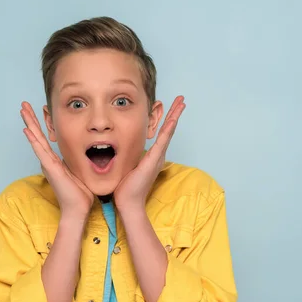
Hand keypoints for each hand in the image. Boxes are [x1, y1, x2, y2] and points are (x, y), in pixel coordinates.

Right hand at [20, 102, 93, 219]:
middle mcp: (49, 160)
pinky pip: (40, 151)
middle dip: (31, 119)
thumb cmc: (81, 194)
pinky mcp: (50, 168)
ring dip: (29, 124)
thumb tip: (87, 156)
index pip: (46, 138)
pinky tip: (27, 130)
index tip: (40, 109)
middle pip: (37, 135)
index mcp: (55, 161)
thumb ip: (79, 162)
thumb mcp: (80, 172)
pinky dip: (33, 140)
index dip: (42, 123)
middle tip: (24, 104)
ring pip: (36, 139)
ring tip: (22, 110)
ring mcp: (48, 164)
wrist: (78, 209)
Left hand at [114, 96, 185, 211]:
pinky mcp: (153, 160)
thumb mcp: (127, 166)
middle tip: (181, 99)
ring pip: (168, 132)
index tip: (167, 105)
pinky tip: (173, 119)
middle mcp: (158, 155)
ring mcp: (157, 157)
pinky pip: (162, 142)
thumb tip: (120, 149)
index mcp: (152, 155)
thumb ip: (128, 157)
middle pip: (169, 129)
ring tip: (181, 103)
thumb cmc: (125, 188)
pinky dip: (168, 130)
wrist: (128, 202)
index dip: (166, 119)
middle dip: (174, 113)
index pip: (162, 133)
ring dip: (174, 116)